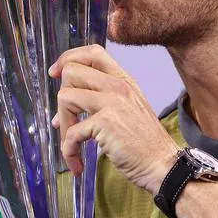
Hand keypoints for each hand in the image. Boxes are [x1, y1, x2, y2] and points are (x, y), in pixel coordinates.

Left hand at [50, 45, 179, 194]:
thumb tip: (63, 107)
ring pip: (65, 97)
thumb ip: (101, 99)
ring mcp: (112, 102)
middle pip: (71, 72)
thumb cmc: (144, 144)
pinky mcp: (105, 122)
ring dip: (62, 126)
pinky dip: (69, 151)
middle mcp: (118, 85)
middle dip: (61, 100)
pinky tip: (77, 164)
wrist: (162, 165)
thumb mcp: (128, 109)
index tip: (55, 73)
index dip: (68, 59)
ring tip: (70, 146)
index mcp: (123, 80)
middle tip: (65, 124)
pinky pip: (71, 132)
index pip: (92, 52)